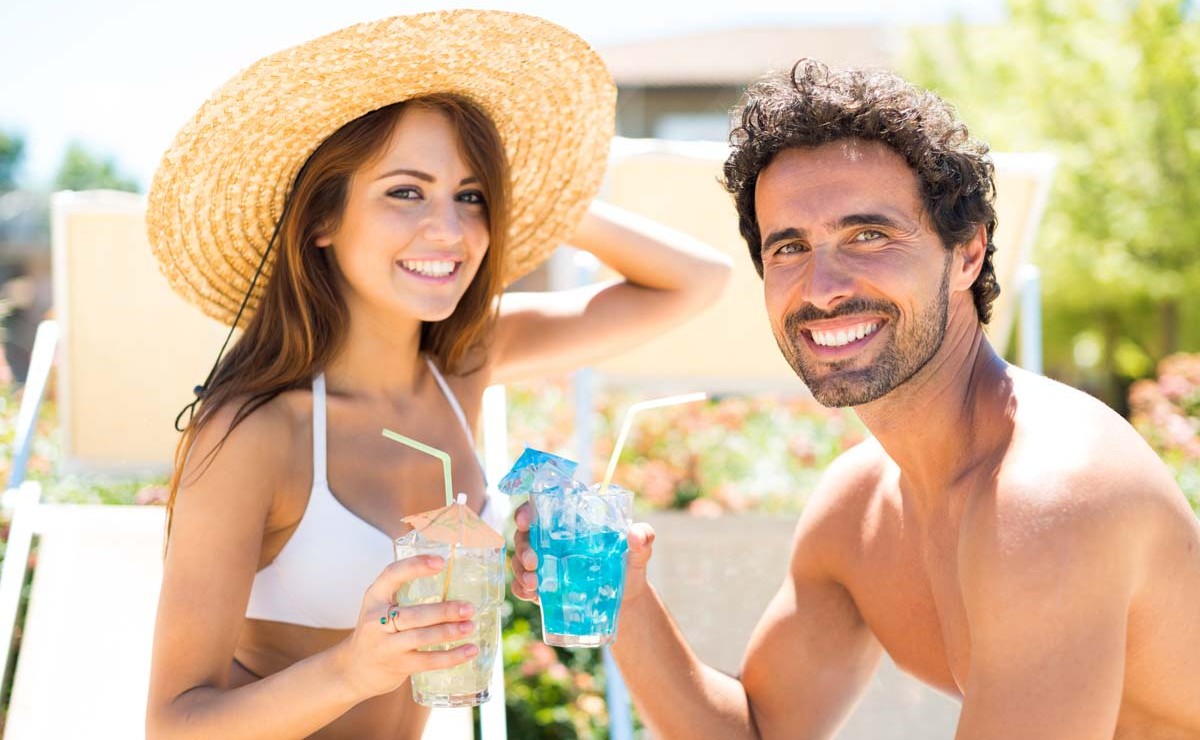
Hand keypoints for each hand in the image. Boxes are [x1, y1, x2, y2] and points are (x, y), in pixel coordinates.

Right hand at [333, 555, 477, 699]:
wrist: (355, 669)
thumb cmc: (378, 631)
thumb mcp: (381, 607)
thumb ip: (405, 595)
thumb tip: (454, 581)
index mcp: (374, 597)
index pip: (392, 575)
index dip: (415, 566)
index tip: (441, 562)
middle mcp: (375, 620)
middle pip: (412, 614)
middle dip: (443, 611)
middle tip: (469, 608)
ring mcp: (385, 646)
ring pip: (421, 637)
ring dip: (449, 632)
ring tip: (471, 627)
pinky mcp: (397, 666)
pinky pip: (428, 661)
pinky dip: (451, 657)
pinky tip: (470, 650)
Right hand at [510, 501, 656, 605]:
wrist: (626, 603)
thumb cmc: (629, 566)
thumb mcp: (639, 550)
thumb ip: (643, 538)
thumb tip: (635, 535)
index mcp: (568, 523)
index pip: (539, 509)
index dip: (525, 511)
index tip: (525, 520)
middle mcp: (550, 541)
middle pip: (523, 536)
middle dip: (522, 547)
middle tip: (533, 561)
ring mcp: (545, 565)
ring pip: (518, 561)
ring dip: (520, 571)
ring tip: (534, 584)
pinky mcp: (543, 588)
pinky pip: (522, 586)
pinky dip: (521, 589)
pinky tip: (530, 595)